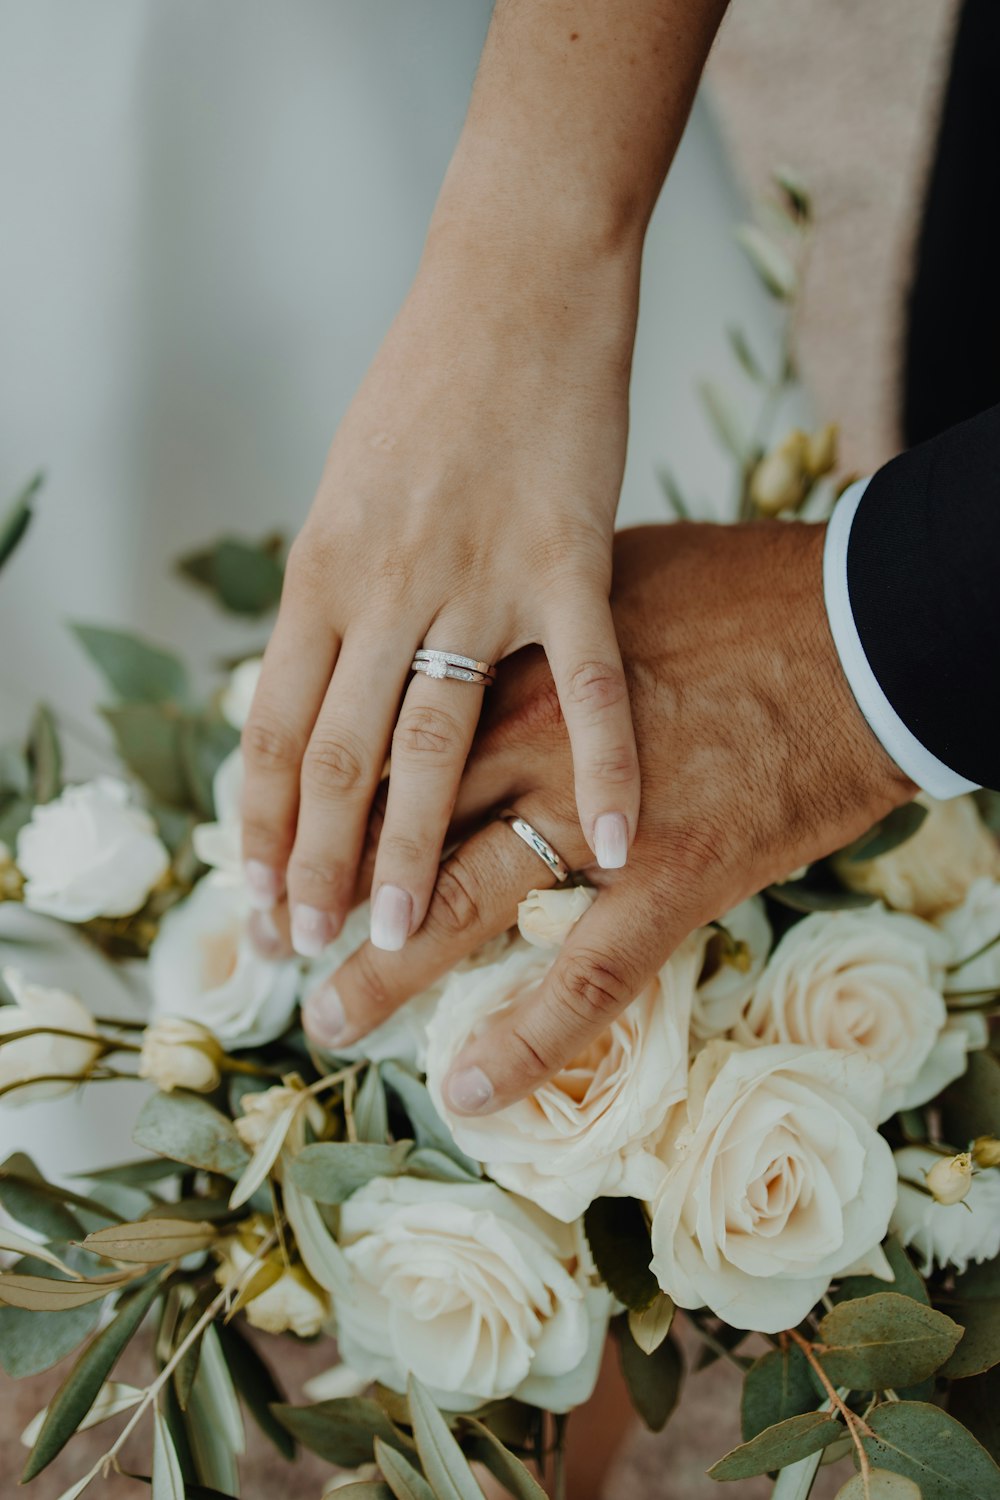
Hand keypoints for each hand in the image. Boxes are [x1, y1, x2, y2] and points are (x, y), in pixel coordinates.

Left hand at [240, 221, 642, 961]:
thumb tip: (312, 687)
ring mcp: (473, 574)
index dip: (260, 824)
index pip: (273, 726)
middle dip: (315, 864)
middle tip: (308, 953)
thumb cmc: (428, 389)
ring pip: (429, 737)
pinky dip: (601, 766)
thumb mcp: (347, 493)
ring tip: (391, 934)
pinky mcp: (566, 556)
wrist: (511, 284)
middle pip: (336, 754)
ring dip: (409, 846)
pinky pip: (583, 680)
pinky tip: (605, 844)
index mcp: (321, 571)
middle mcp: (381, 584)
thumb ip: (333, 599)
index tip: (256, 903)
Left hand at [301, 521, 916, 1110]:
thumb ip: (534, 619)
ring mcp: (596, 817)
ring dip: (390, 968)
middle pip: (402, 825)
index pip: (391, 739)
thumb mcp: (611, 572)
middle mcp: (532, 742)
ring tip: (329, 1015)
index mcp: (514, 666)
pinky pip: (586, 977)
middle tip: (275, 935)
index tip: (288, 831)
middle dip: (332, 886)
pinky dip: (527, 1039)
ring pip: (466, 901)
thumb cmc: (742, 591)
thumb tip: (492, 625)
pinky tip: (469, 1087)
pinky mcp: (672, 878)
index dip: (332, 796)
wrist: (860, 629)